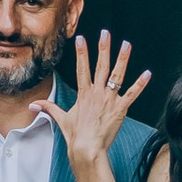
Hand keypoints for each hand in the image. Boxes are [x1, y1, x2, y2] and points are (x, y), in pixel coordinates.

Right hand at [60, 28, 152, 171]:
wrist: (87, 149)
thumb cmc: (75, 136)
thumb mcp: (61, 119)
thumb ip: (48, 108)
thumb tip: (33, 105)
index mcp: (84, 94)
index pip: (82, 69)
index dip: (81, 53)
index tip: (81, 39)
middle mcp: (96, 93)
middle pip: (100, 66)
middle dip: (103, 48)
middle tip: (105, 33)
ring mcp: (109, 100)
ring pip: (117, 76)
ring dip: (122, 59)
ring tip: (126, 44)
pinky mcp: (120, 109)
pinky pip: (132, 94)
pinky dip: (140, 84)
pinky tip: (147, 74)